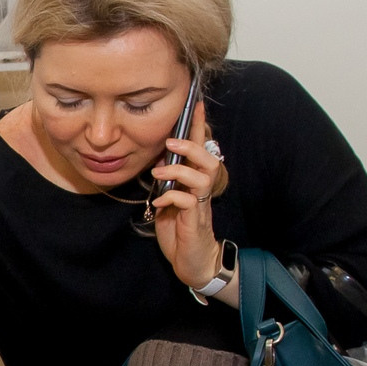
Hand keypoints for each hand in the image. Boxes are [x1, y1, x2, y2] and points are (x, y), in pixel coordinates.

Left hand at [149, 101, 229, 290]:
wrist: (193, 262)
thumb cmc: (181, 230)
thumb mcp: (169, 201)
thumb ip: (168, 181)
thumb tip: (159, 161)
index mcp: (195, 182)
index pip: (200, 148)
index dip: (198, 126)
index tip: (195, 103)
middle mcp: (202, 190)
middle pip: (207, 158)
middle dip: (190, 145)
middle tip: (170, 142)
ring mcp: (201, 205)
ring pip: (201, 176)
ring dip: (178, 170)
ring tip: (158, 173)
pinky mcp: (195, 221)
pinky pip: (188, 202)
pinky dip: (171, 197)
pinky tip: (159, 202)